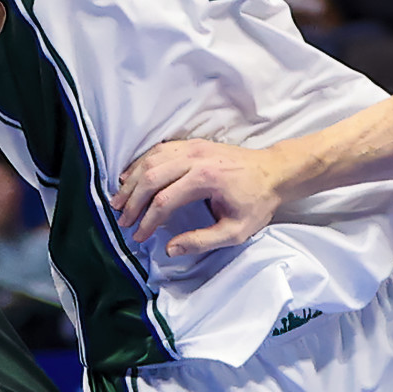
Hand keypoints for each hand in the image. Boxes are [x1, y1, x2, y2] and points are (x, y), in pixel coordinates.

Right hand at [112, 139, 288, 255]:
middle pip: (150, 177)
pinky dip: (139, 164)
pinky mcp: (189, 143)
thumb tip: (170, 248)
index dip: (146, 220)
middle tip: (122, 219)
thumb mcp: (237, 231)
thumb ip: (203, 241)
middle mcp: (193, 158)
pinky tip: (130, 176)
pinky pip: (157, 150)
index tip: (137, 236)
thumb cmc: (257, 202)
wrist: (274, 171)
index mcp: (204, 179)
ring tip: (118, 199)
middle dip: (132, 201)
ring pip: (150, 161)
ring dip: (131, 181)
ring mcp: (190, 147)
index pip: (163, 201)